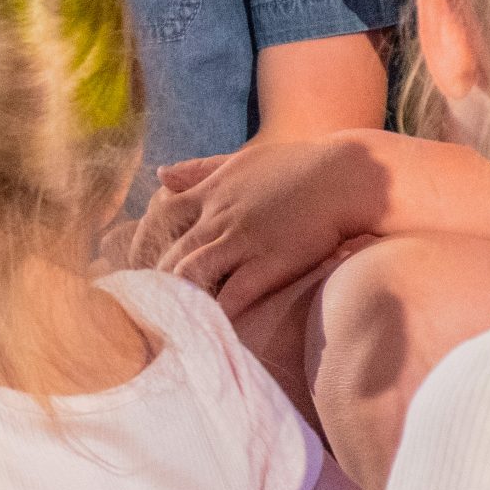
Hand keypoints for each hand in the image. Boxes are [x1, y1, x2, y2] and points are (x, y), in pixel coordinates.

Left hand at [144, 138, 381, 319]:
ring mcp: (243, 240)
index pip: (157, 219)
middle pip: (167, 253)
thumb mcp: (243, 160)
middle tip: (145, 309)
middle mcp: (218, 216)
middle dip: (152, 283)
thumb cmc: (301, 166)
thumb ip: (199, 169)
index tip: (139, 268)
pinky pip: (232, 295)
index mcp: (210, 193)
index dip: (142, 245)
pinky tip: (208, 329)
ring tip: (169, 322)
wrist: (350, 175)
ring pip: (189, 273)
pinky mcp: (270, 262)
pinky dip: (217, 313)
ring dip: (177, 298)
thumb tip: (159, 174)